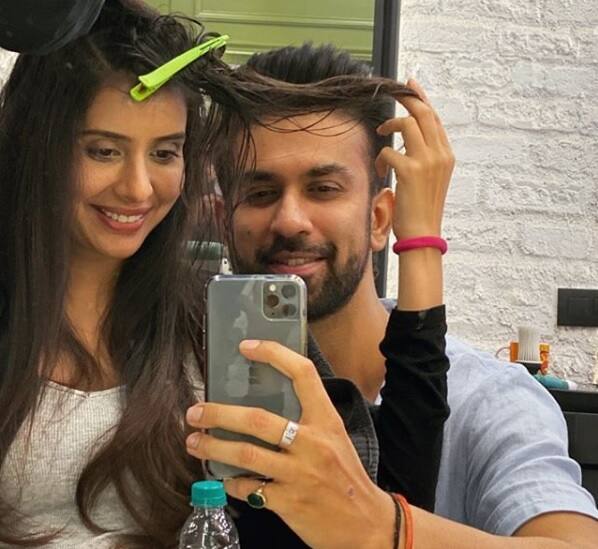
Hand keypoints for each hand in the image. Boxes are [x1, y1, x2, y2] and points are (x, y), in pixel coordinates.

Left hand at [185, 339, 395, 548]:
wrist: (367, 524)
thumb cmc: (347, 477)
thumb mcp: (335, 439)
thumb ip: (308, 420)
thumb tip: (267, 403)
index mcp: (327, 421)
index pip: (303, 374)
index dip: (274, 354)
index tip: (247, 347)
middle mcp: (313, 443)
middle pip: (257, 419)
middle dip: (219, 413)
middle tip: (196, 411)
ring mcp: (300, 474)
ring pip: (246, 454)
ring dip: (213, 446)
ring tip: (194, 441)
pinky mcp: (289, 502)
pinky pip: (249, 488)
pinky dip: (231, 482)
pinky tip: (223, 477)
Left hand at [375, 79, 454, 239]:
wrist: (422, 234)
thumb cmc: (421, 209)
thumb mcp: (429, 179)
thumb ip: (424, 156)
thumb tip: (409, 137)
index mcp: (446, 155)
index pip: (435, 118)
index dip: (421, 99)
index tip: (409, 85)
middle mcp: (441, 154)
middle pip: (423, 112)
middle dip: (406, 97)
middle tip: (391, 91)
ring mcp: (427, 161)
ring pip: (407, 124)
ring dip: (389, 127)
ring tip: (381, 136)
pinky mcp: (410, 171)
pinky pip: (389, 151)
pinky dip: (380, 159)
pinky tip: (380, 173)